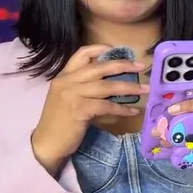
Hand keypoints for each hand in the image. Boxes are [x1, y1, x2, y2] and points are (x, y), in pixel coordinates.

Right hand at [30, 44, 147, 173]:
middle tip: (140, 66)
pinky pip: (106, 106)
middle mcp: (67, 82)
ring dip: (129, 87)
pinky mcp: (79, 110)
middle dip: (122, 65)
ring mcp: (72, 95)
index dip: (100, 49)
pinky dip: (122, 109)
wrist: (47, 143)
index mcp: (63, 76)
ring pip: (106, 86)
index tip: (117, 50)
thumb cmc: (60, 122)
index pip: (81, 54)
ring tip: (145, 89)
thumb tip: (112, 80)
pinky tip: (133, 111)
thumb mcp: (67, 97)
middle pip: (99, 67)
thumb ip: (82, 86)